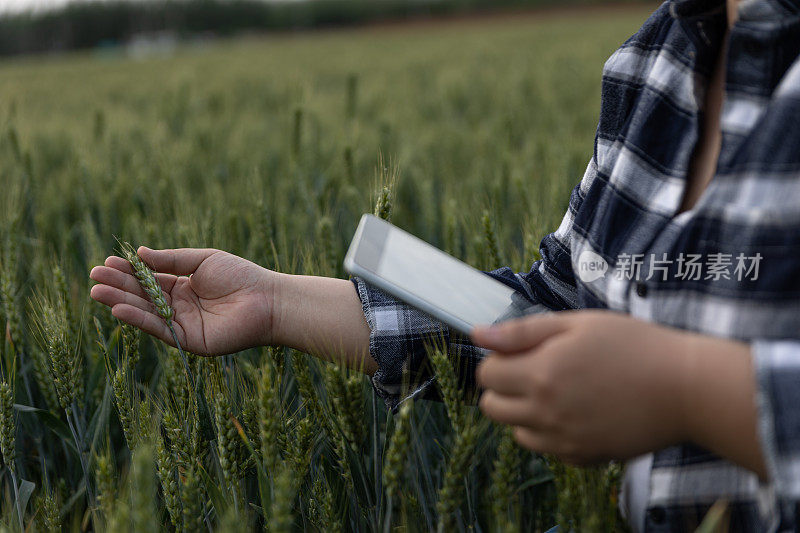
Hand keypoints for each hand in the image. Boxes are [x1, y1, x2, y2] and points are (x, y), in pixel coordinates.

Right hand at [90, 247, 277, 355]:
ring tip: (96, 291)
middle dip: (118, 286)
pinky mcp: (189, 341)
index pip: (150, 280)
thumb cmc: (242, 276)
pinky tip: (119, 309)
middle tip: (93, 276)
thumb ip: (172, 260)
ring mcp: (183, 325)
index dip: (129, 273)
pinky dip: (139, 319)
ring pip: (147, 313)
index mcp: (185, 287)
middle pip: (143, 296)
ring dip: (121, 302)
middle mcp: (181, 308)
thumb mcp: (203, 260)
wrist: (268, 300)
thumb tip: (139, 254)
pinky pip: (160, 330)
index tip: (107, 263)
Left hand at [472, 311, 761, 471]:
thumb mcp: (576, 324)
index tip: (523, 351)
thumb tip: (477, 334)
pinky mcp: (582, 458)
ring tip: (560, 391)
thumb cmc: (633, 345)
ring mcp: (563, 440)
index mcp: (540, 374)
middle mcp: (545, 412)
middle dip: (504, 387)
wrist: (685, 388)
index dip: (500, 359)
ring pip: (516, 432)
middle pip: (491, 407)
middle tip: (536, 370)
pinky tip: (579, 412)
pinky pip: (547, 450)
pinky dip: (551, 433)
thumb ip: (521, 331)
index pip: (486, 375)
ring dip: (525, 412)